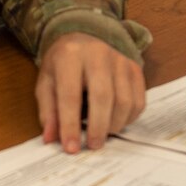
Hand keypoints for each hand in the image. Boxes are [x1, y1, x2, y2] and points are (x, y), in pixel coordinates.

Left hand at [36, 32, 146, 152]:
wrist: (84, 38)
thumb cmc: (63, 65)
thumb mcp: (47, 84)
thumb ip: (48, 112)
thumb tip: (52, 139)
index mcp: (70, 56)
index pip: (70, 95)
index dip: (70, 125)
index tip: (71, 148)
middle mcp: (98, 54)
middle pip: (103, 97)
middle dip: (98, 127)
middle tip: (93, 145)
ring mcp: (120, 60)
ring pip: (125, 100)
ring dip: (114, 124)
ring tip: (102, 133)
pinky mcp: (135, 68)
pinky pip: (138, 100)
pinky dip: (129, 118)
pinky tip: (115, 121)